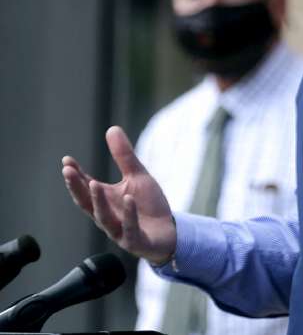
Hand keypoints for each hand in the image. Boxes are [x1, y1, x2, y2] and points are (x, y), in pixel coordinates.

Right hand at [61, 126, 176, 264]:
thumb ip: (124, 156)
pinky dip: (129, 214)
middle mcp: (108, 216)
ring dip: (97, 201)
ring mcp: (120, 230)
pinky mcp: (135, 241)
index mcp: (106, 200)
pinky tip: (129, 198)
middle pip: (86, 203)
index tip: (67, 160)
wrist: (170, 232)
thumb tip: (111, 128)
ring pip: (104, 217)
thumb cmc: (148, 206)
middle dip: (76, 187)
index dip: (75, 175)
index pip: (86, 187)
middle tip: (67, 171)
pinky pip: (130, 228)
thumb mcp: (138, 177)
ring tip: (93, 183)